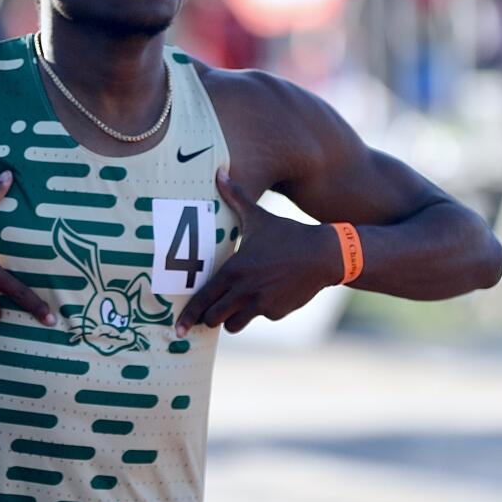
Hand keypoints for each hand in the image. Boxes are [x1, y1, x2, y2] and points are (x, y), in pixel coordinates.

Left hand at [175, 170, 339, 335]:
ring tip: (233, 309)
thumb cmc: (287, 234)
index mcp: (234, 269)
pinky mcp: (276, 312)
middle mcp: (244, 290)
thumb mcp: (259, 216)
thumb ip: (235, 197)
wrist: (323, 254)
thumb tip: (219, 172)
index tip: (178, 329)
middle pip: (214, 317)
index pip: (203, 298)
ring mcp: (261, 304)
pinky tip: (267, 296)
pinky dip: (258, 312)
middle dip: (208, 317)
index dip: (188, 315)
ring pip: (234, 324)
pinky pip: (259, 318)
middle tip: (207, 314)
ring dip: (230, 320)